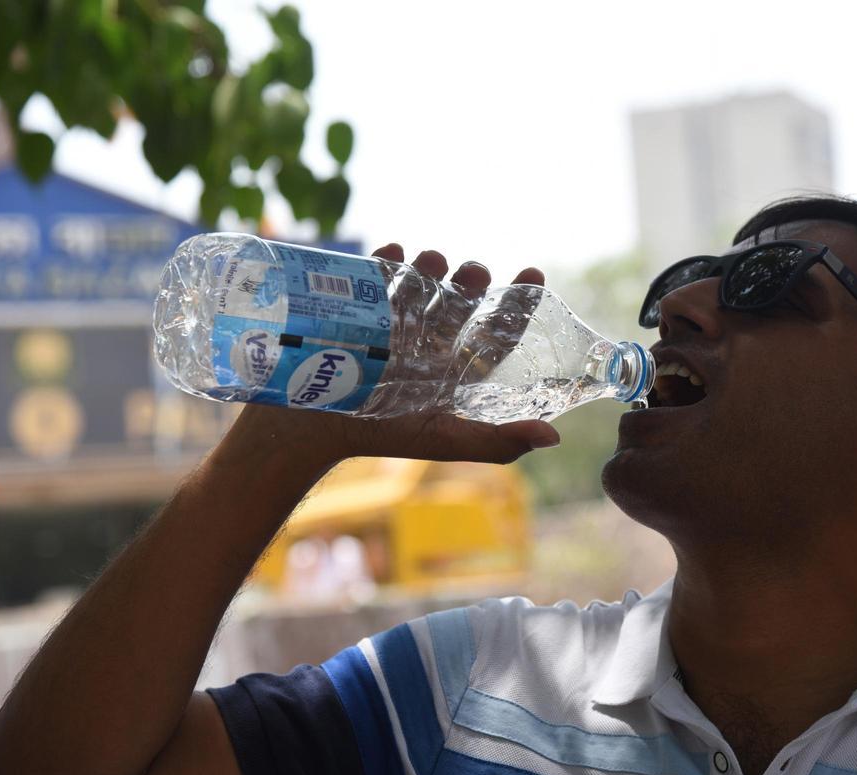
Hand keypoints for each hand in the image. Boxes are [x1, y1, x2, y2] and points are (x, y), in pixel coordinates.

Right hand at [227, 244, 559, 469]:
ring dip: (429, 267)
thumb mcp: (441, 439)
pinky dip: (383, 260)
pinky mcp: (353, 309)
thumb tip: (552, 436)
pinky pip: (372, 275)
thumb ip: (495, 441)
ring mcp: (388, 322)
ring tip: (432, 259)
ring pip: (418, 283)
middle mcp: (424, 343)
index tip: (533, 272)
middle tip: (474, 270)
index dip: (517, 307)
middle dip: (469, 282)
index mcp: (450, 371)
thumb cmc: (377, 437)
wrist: (303, 432)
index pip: (492, 335)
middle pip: (456, 303)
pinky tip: (393, 251)